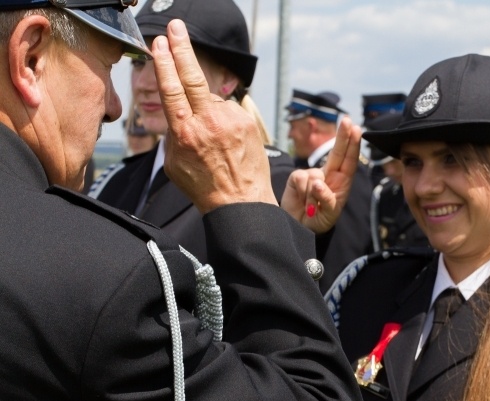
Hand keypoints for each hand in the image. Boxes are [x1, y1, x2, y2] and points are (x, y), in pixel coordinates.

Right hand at [151, 20, 276, 213]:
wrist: (242, 201)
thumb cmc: (204, 185)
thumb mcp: (174, 163)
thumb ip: (174, 133)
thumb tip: (179, 112)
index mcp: (185, 132)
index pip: (171, 89)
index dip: (164, 63)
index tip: (159, 43)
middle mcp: (208, 122)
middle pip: (192, 77)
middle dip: (181, 48)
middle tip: (176, 27)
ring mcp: (230, 120)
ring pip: (212, 101)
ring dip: (207, 110)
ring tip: (214, 140)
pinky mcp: (247, 122)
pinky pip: (229, 111)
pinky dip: (223, 119)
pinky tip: (227, 141)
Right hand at [281, 117, 362, 233]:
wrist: (300, 227)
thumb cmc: (319, 219)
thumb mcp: (328, 214)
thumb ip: (326, 199)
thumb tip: (317, 182)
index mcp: (342, 181)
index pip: (349, 160)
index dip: (353, 144)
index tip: (356, 129)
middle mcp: (329, 174)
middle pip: (337, 152)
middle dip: (342, 136)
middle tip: (347, 120)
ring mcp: (312, 174)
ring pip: (314, 176)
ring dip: (312, 195)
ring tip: (312, 207)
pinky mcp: (297, 178)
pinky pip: (300, 179)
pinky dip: (302, 193)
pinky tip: (302, 201)